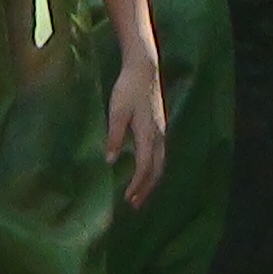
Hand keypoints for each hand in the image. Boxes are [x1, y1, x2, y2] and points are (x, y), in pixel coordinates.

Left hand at [106, 56, 167, 207]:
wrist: (144, 69)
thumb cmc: (128, 88)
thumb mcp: (116, 112)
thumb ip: (114, 136)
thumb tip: (111, 161)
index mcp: (148, 135)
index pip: (145, 168)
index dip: (137, 185)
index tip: (127, 199)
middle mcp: (159, 136)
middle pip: (156, 170)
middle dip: (146, 189)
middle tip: (135, 204)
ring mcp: (161, 131)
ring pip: (160, 163)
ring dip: (151, 180)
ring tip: (141, 193)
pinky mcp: (160, 126)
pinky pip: (160, 154)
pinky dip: (154, 167)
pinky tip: (145, 169)